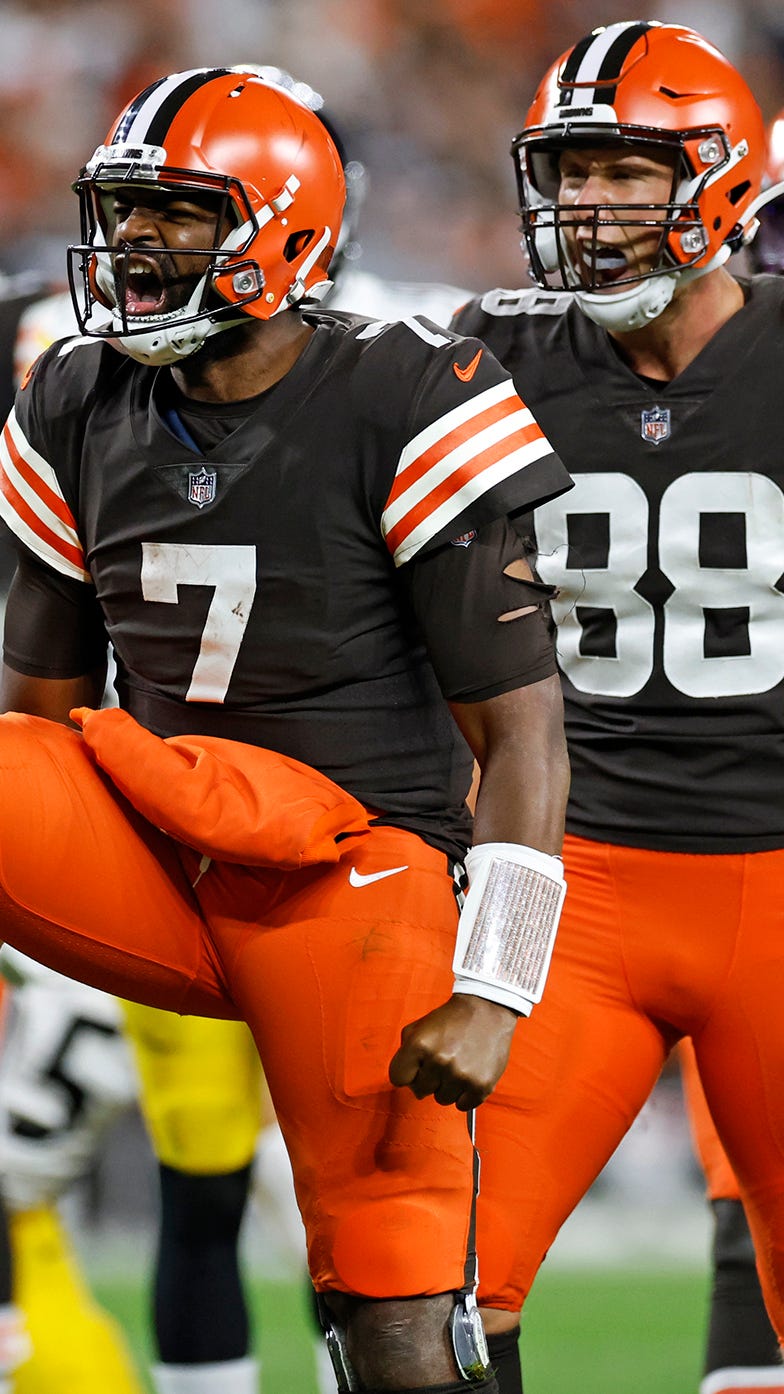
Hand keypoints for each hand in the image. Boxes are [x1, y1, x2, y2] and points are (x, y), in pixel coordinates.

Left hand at [388, 993, 518, 1110]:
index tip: (417, 1069)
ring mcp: (460, 1075)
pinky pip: (462, 1105)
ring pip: (442, 1099)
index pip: (397, 1078)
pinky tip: (469, 1076)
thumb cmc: (451, 1020)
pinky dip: (465, 1095)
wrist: (487, 1010)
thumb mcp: (419, 1026)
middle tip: (441, 1064)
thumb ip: (405, 1051)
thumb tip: (405, 1078)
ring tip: (457, 1067)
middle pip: (419, 1091)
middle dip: (428, 1079)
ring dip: (447, 1087)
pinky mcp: (481, 1086)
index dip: (407, 1074)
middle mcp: (439, 1061)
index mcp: (419, 1045)